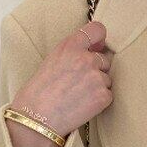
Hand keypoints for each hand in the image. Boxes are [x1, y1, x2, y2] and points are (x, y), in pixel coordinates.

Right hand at [11, 19, 113, 137]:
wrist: (37, 116)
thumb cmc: (41, 90)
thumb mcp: (54, 59)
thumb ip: (75, 51)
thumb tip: (100, 47)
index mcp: (71, 45)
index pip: (98, 30)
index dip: (100, 40)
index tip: (97, 47)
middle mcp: (87, 58)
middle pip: (104, 60)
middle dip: (96, 70)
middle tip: (77, 83)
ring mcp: (97, 77)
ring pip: (106, 79)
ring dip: (97, 87)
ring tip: (78, 96)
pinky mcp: (103, 95)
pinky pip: (108, 95)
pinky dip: (99, 101)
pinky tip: (83, 105)